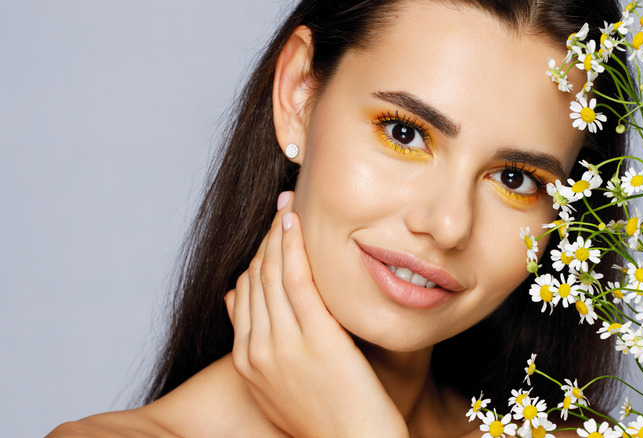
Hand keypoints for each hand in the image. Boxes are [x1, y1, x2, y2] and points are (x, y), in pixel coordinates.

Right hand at [224, 191, 408, 437]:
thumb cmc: (327, 417)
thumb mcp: (279, 383)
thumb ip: (259, 344)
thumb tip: (237, 299)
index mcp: (247, 361)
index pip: (244, 294)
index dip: (257, 257)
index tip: (273, 232)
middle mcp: (257, 350)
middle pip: (254, 278)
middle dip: (268, 237)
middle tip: (283, 206)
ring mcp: (282, 344)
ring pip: (271, 273)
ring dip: (279, 233)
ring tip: (290, 205)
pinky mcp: (315, 338)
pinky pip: (295, 280)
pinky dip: (292, 246)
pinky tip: (296, 223)